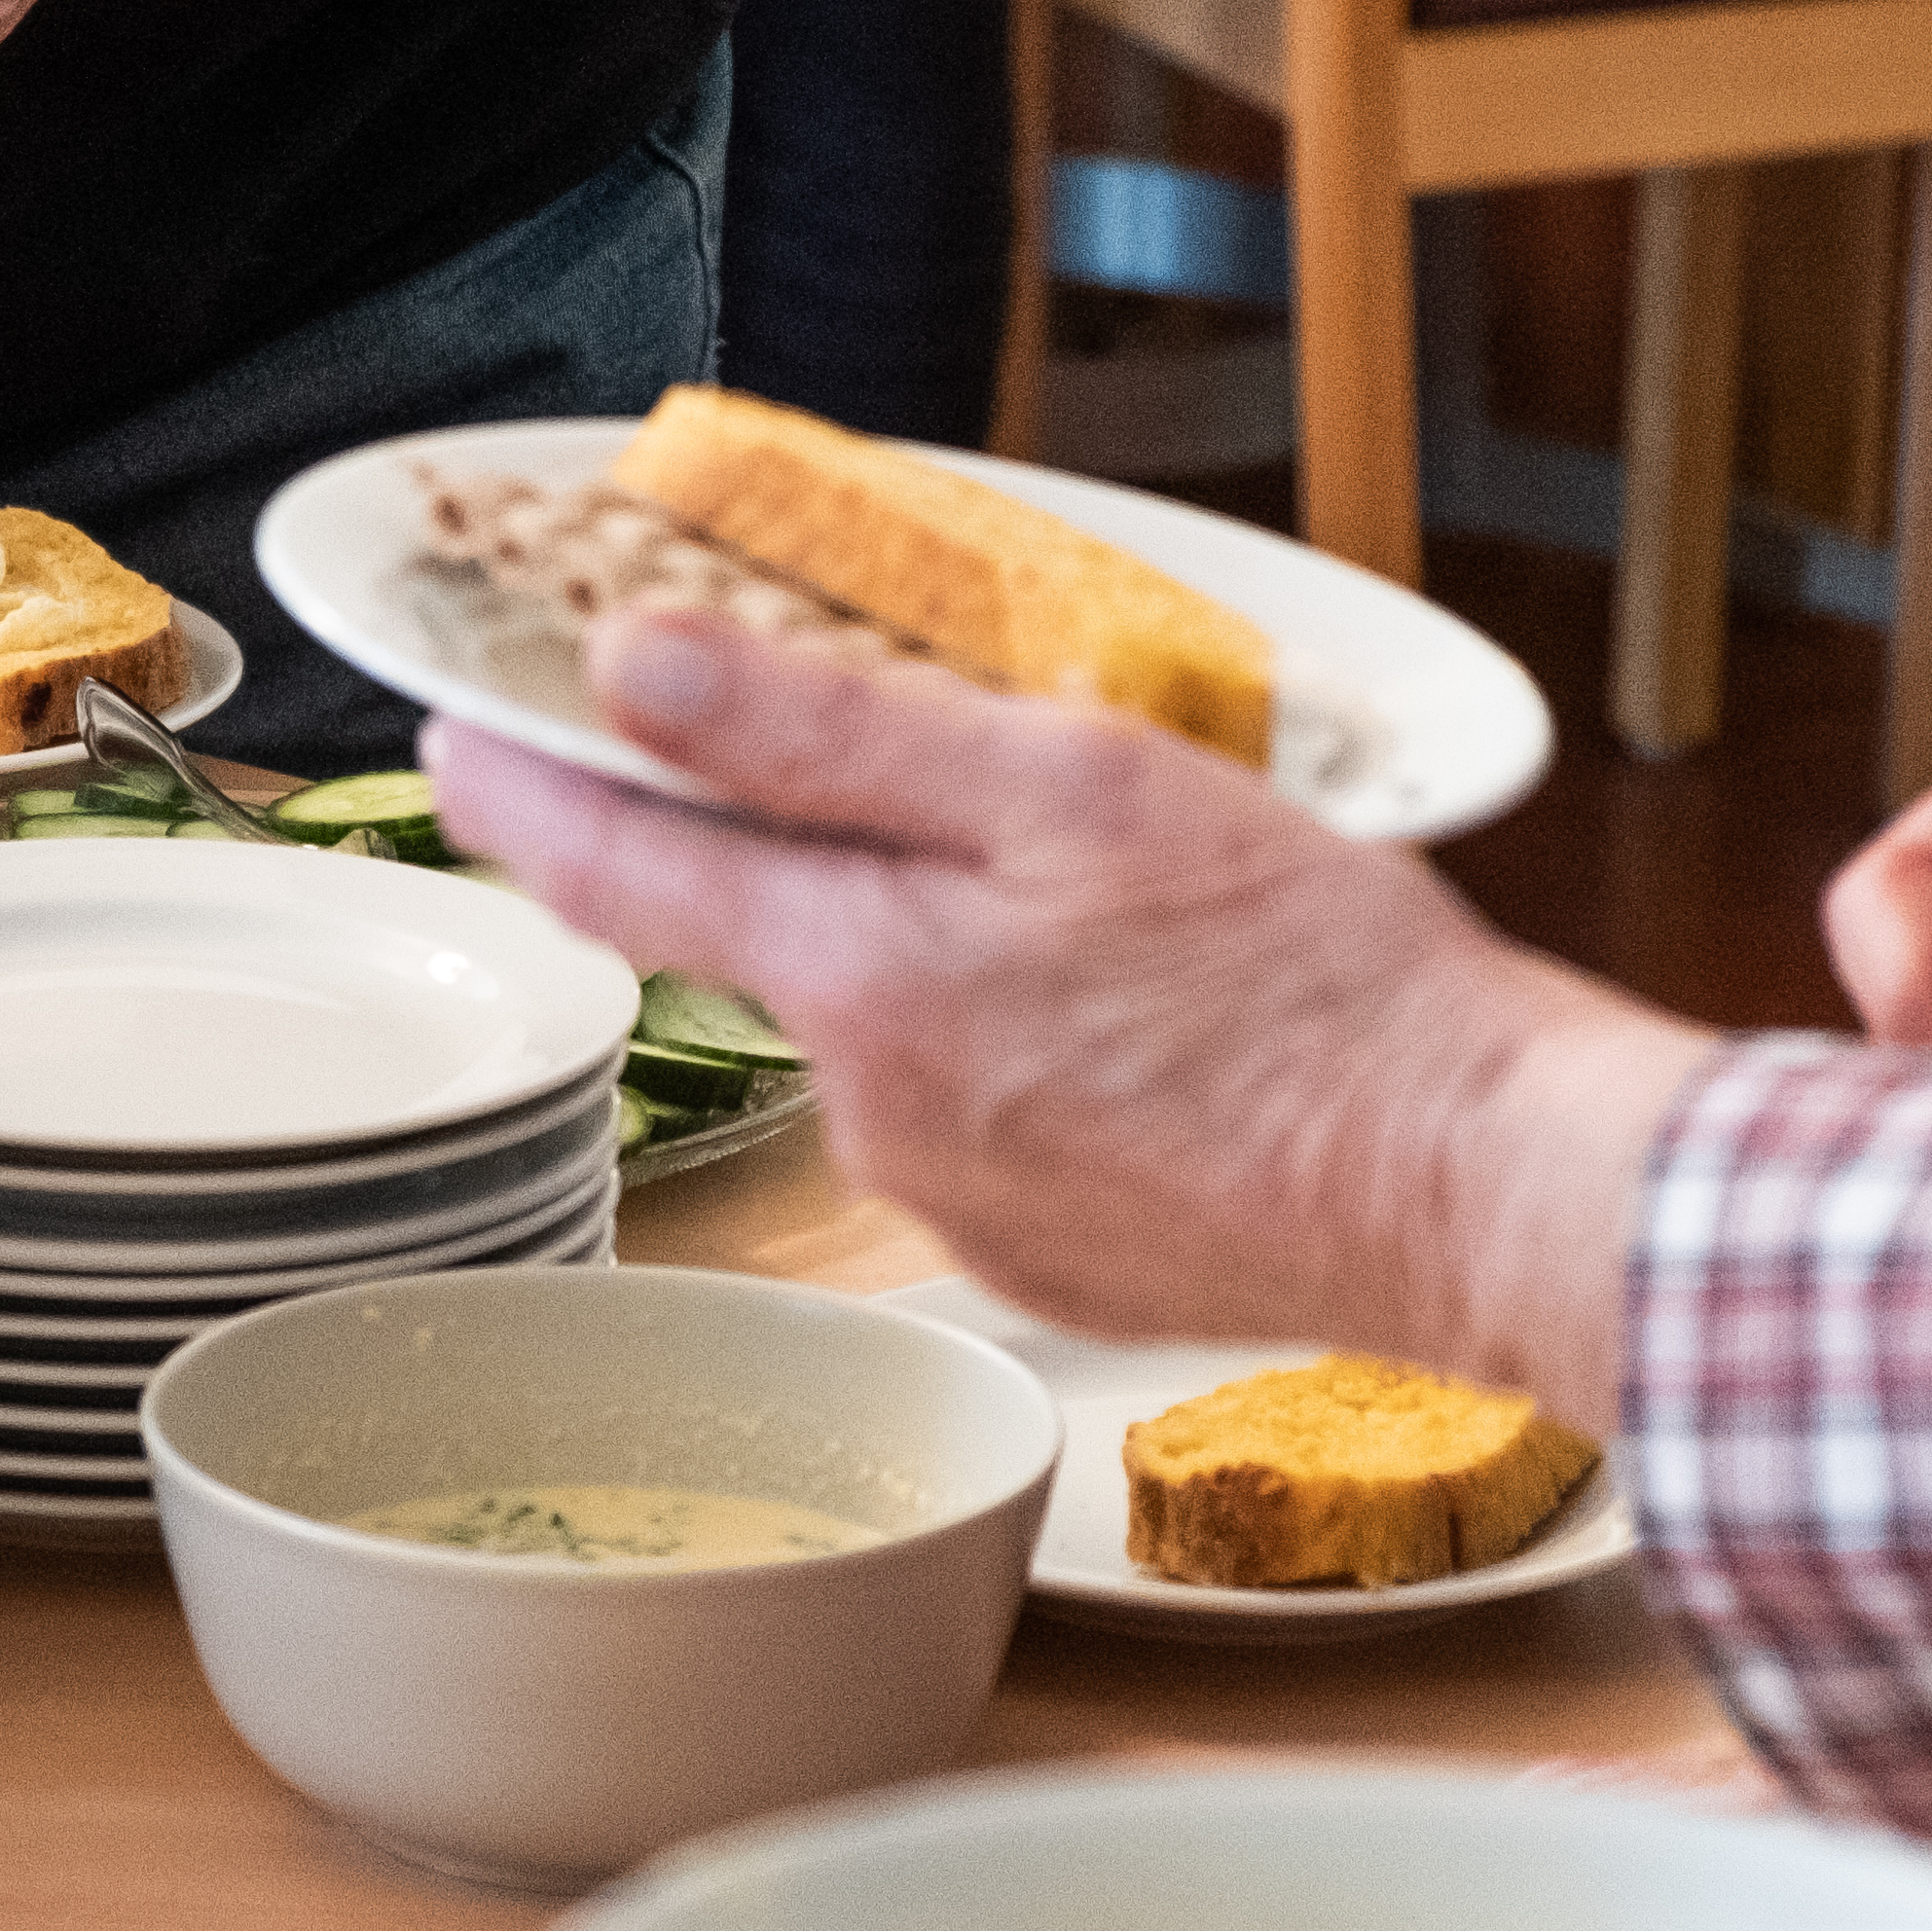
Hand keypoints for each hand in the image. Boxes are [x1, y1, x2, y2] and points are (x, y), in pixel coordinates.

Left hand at [424, 611, 1710, 1419]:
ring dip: (954, 958)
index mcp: (863, 979)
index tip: (449, 740)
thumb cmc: (1312, 981)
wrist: (1482, 1189)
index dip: (522, 794)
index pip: (622, 872)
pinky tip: (1152, 1031)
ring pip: (892, 1028)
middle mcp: (871, 1113)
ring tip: (1127, 922)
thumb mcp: (1065, 786)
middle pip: (776, 943)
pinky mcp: (1043, 1259)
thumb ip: (828, 733)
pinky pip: (983, 1121)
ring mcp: (952, 1203)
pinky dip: (1033, 1056)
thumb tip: (634, 671)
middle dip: (828, 858)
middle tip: (968, 792)